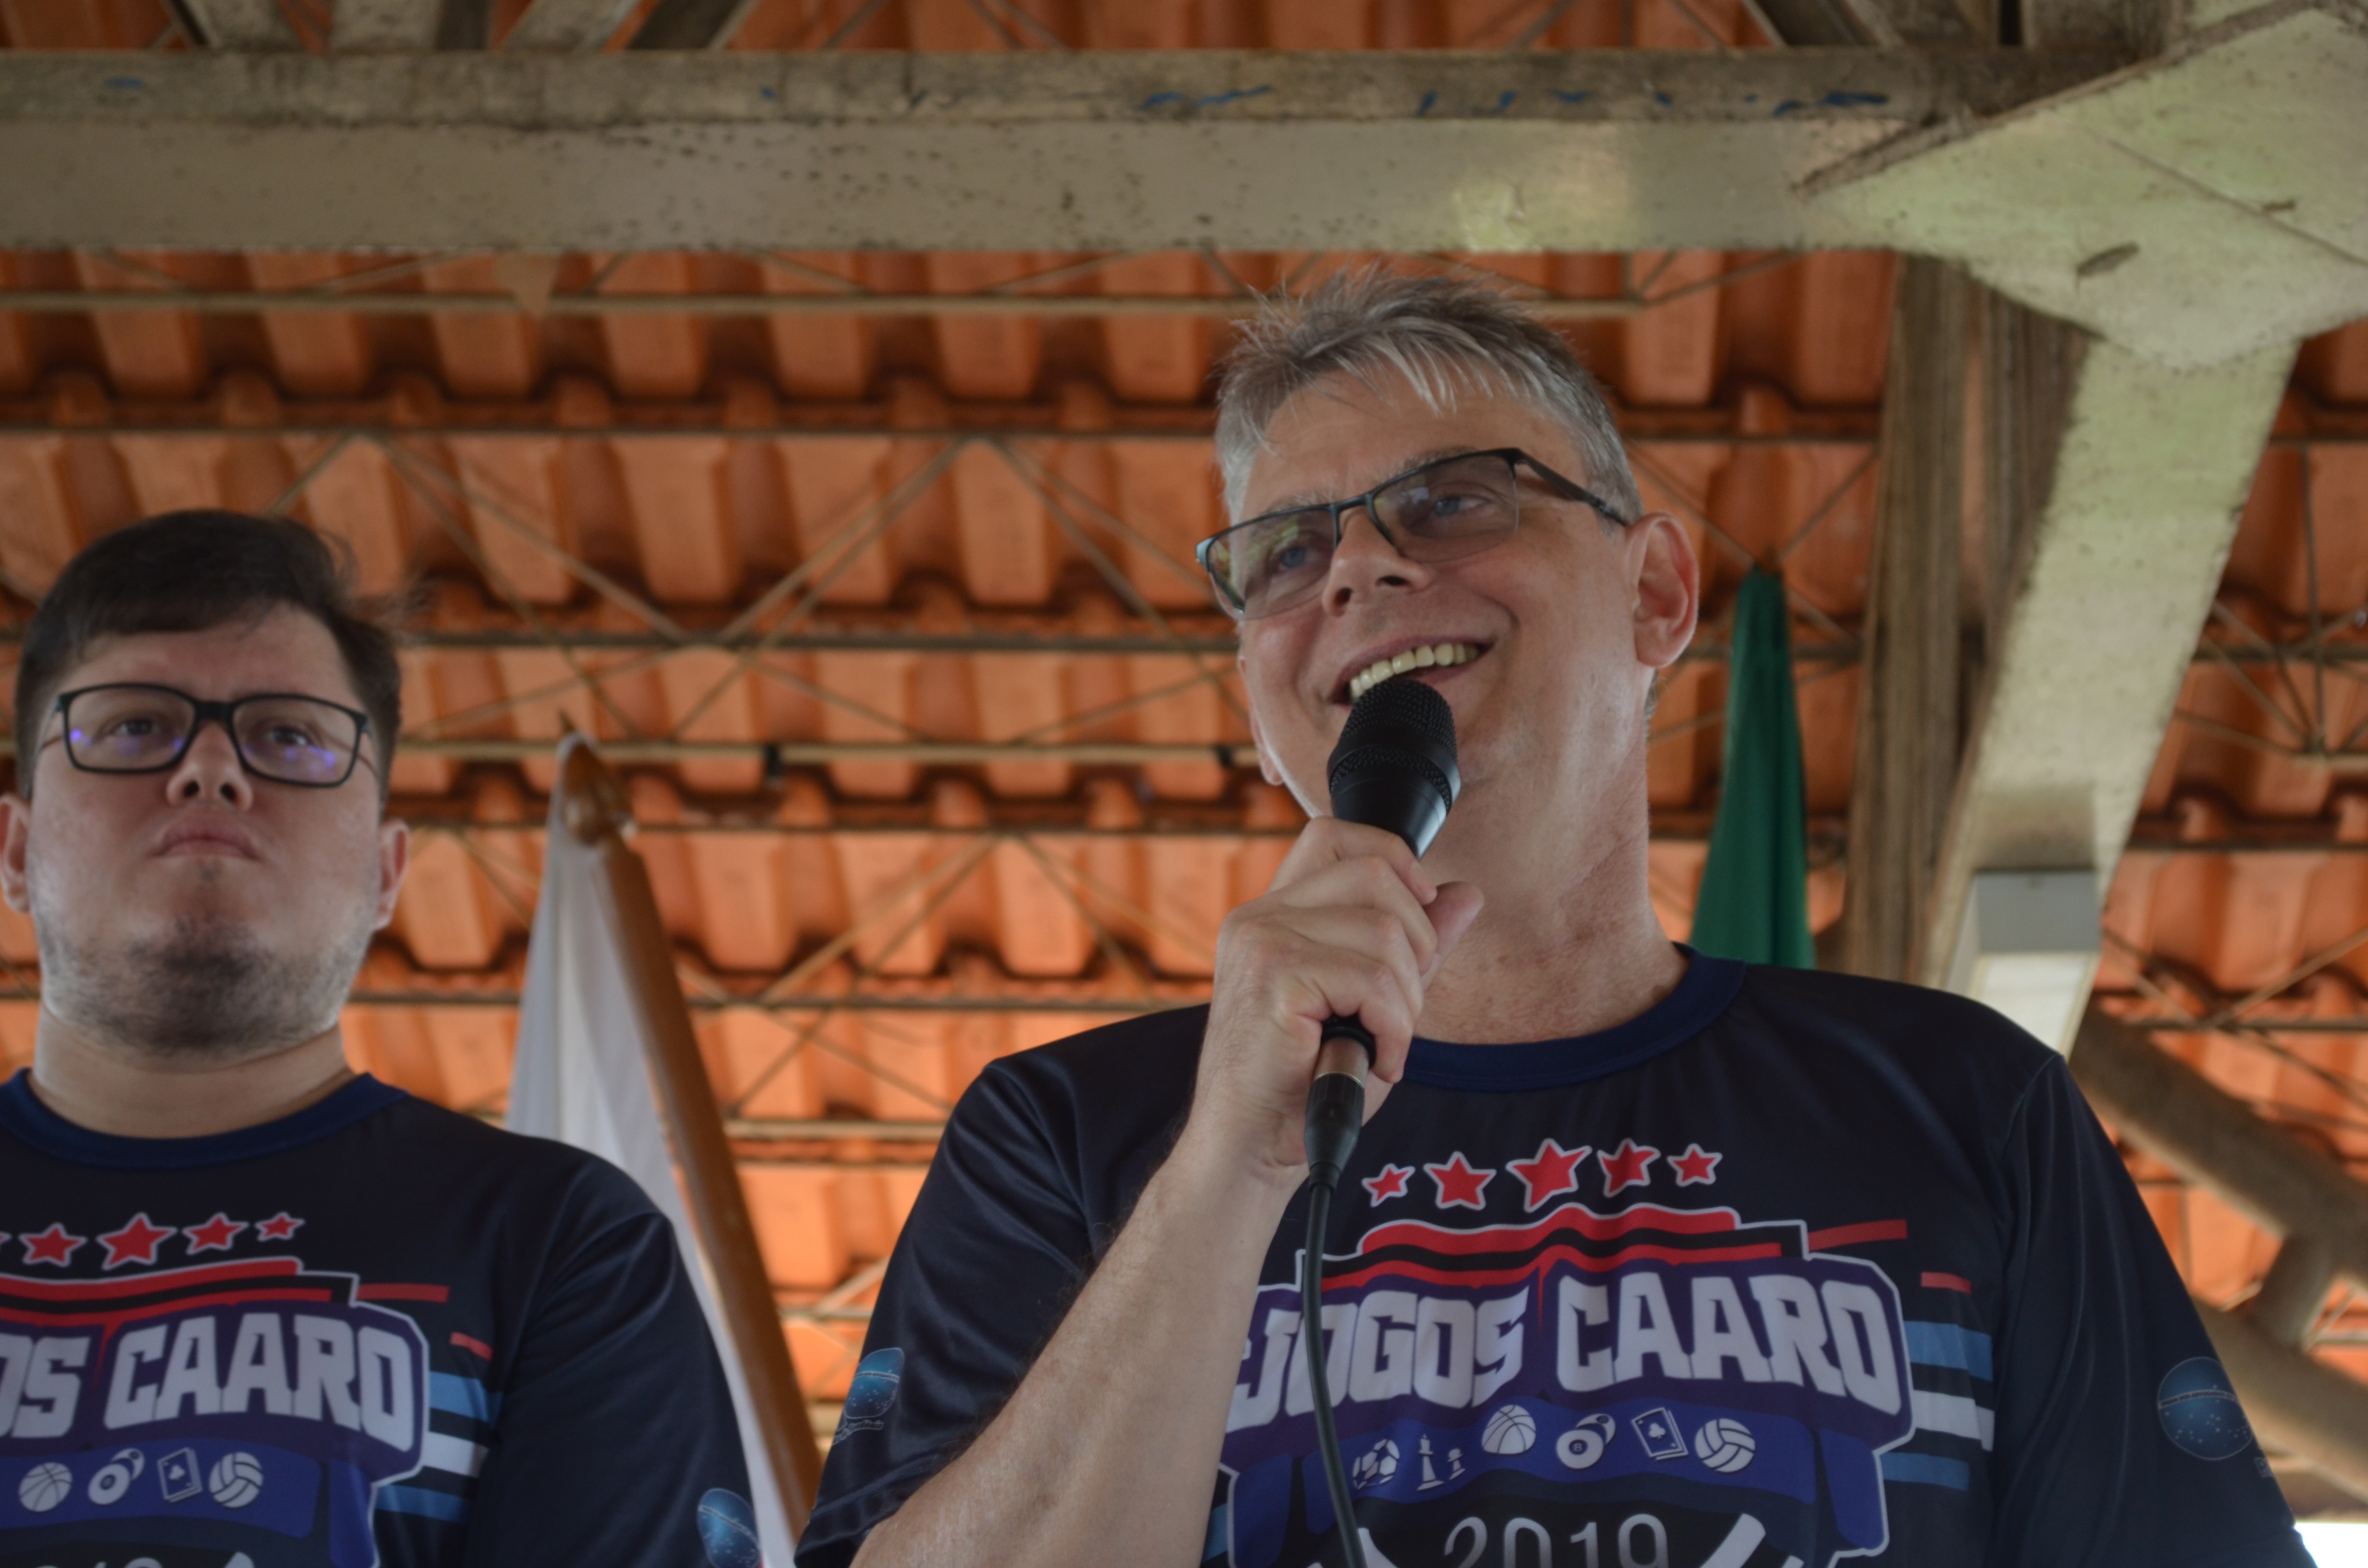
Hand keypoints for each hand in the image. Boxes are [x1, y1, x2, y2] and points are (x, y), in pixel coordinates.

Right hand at [1180, 818, 1483, 1186]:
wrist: (1252, 1149)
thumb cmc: (1305, 1085)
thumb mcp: (1373, 1004)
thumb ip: (1414, 947)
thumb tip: (1466, 894)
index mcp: (1273, 913)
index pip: (1336, 835)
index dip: (1394, 861)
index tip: (1417, 917)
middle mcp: (1259, 916)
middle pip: (1376, 872)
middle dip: (1417, 942)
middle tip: (1398, 1010)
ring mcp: (1262, 942)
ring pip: (1386, 929)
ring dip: (1406, 999)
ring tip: (1383, 1043)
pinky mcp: (1274, 979)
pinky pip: (1373, 979)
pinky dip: (1394, 1027)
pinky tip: (1377, 1060)